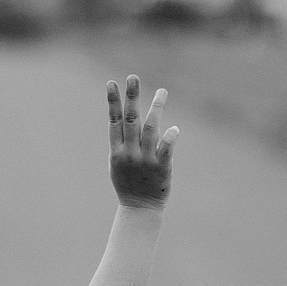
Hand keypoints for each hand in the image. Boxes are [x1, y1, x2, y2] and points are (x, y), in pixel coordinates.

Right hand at [107, 75, 177, 209]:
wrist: (140, 208)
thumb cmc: (129, 182)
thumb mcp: (118, 163)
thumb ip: (122, 141)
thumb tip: (124, 117)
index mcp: (117, 151)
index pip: (113, 121)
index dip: (112, 102)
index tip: (112, 82)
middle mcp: (129, 153)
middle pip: (130, 120)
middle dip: (131, 98)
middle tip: (133, 77)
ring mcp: (145, 160)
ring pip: (151, 129)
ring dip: (156, 108)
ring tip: (162, 91)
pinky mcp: (161, 167)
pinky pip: (166, 148)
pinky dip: (170, 137)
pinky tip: (174, 128)